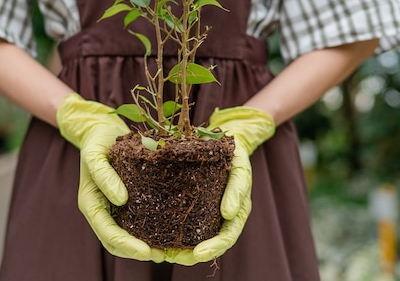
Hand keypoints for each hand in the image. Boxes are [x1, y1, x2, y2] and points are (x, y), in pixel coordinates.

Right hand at [56, 93, 163, 261]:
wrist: (100, 130)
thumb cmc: (97, 141)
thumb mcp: (96, 154)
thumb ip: (104, 176)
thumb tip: (121, 200)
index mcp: (91, 203)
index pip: (108, 233)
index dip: (127, 246)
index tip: (146, 252)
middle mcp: (103, 209)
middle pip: (117, 242)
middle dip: (137, 252)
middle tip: (163, 256)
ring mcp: (113, 207)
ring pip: (126, 235)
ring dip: (144, 246)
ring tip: (168, 250)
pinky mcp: (126, 200)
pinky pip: (136, 221)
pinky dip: (149, 230)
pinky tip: (167, 230)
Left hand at [161, 106, 274, 264]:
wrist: (228, 141)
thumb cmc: (236, 155)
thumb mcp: (241, 168)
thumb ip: (237, 189)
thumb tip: (229, 214)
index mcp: (236, 212)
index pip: (227, 236)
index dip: (213, 248)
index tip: (197, 254)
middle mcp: (221, 216)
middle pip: (208, 243)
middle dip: (191, 255)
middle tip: (173, 258)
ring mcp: (207, 211)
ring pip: (194, 237)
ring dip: (180, 249)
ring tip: (162, 253)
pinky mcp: (194, 203)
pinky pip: (184, 221)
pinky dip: (172, 230)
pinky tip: (157, 234)